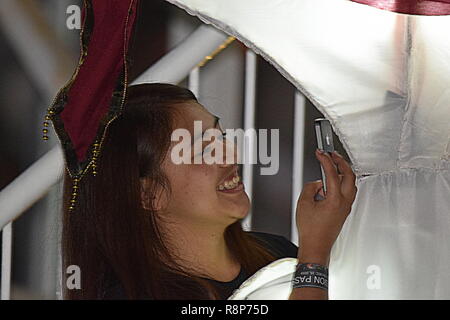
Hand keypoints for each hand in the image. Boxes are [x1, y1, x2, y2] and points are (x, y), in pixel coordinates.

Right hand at [295, 149, 356, 264]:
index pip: (332, 173)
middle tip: (332, 155)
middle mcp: (344, 202)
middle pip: (349, 175)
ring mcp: (346, 207)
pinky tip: (333, 182)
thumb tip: (316, 183)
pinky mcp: (344, 210)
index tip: (321, 153)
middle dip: (341, 162)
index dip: (326, 160)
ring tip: (334, 165)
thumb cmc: (311, 231)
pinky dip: (342, 182)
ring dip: (344, 171)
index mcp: (335, 199)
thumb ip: (310, 188)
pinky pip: (348, 191)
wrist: (316, 246)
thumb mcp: (303, 204)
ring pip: (351, 183)